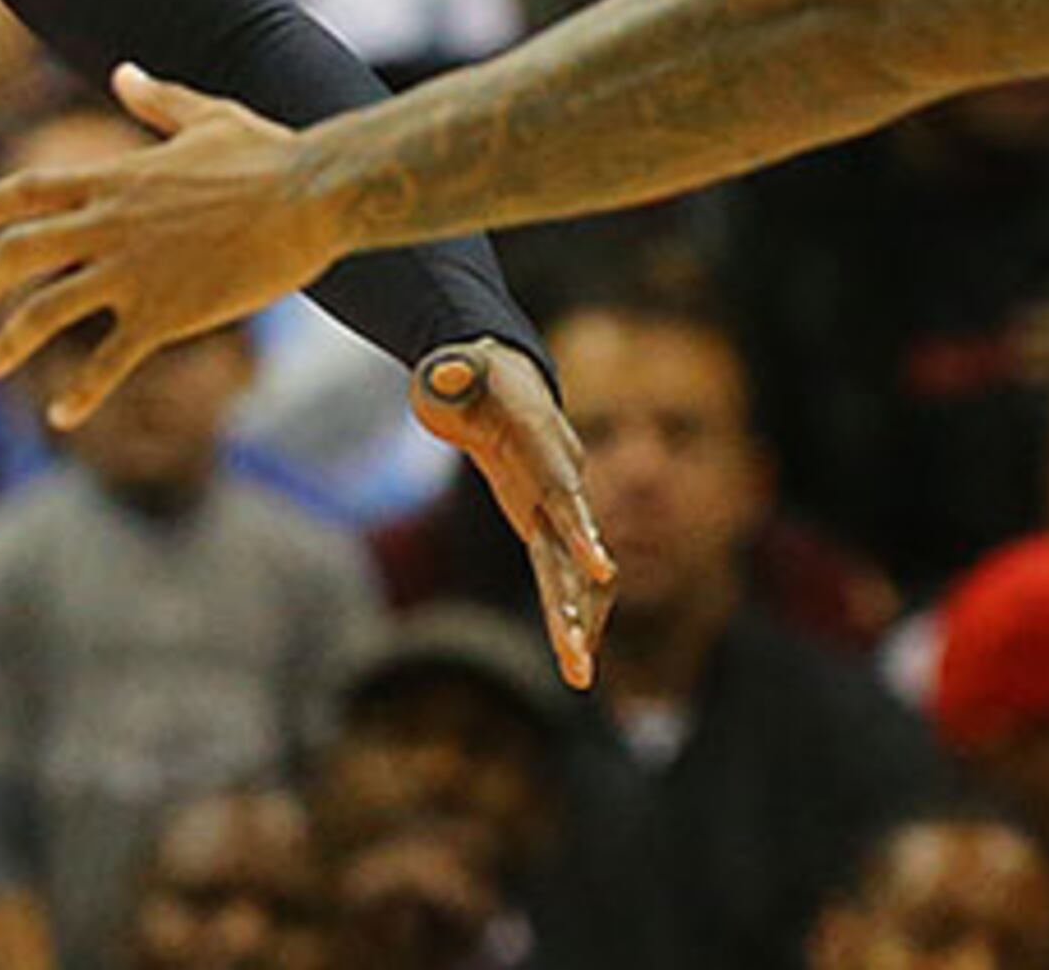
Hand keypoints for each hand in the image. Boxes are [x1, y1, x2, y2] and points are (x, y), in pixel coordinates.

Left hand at [0, 65, 352, 425]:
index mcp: (119, 178)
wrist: (310, 198)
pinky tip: (60, 417)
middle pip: (23, 252)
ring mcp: (132, 273)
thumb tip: (125, 73)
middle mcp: (111, 224)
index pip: (37, 189)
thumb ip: (159, 100)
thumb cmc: (268, 155)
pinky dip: (81, 393)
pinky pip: (108, 362)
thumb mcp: (207, 117)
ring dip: (12, 340)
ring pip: (47, 311)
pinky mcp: (164, 316)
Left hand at [411, 341, 615, 688]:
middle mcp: (558, 481)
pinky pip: (561, 574)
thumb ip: (452, 376)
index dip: (583, 531)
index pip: (565, 493)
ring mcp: (554, 507)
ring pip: (575, 572)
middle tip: (579, 659)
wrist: (500, 382)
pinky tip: (573, 654)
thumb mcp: (451, 373)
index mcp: (540, 446)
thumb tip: (446, 374)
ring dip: (580, 622)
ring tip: (579, 676)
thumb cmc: (469, 378)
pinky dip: (568, 611)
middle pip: (574, 549)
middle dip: (577, 605)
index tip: (602, 570)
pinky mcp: (543, 525)